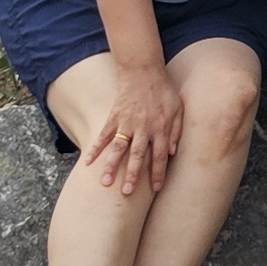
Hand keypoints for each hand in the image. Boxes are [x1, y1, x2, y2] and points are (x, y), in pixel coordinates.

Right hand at [92, 67, 182, 197]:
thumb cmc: (164, 91)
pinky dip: (95, 148)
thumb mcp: (178, 109)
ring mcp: (126, 122)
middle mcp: (143, 128)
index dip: (158, 173)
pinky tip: (88, 162)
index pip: (160, 155)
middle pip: (137, 155)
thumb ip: (176, 131)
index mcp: (160, 128)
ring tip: (105, 182)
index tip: (155, 189)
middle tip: (126, 193)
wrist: (144, 71)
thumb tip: (172, 152)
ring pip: (118, 148)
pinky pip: (103, 135)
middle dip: (132, 175)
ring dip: (111, 166)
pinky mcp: (114, 117)